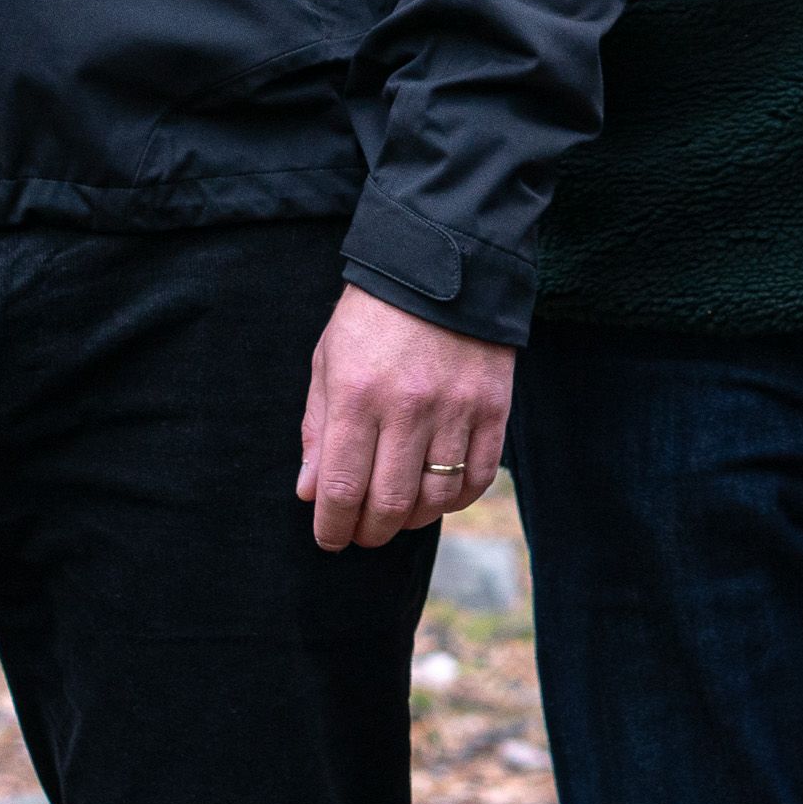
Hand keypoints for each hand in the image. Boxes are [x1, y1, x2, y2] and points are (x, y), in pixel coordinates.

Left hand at [297, 288, 514, 551]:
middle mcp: (406, 407)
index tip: (329, 538)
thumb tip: (309, 492)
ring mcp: (455, 409)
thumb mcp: (329, 361)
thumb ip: (318, 429)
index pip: (341, 487)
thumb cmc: (373, 317)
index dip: (332, 526)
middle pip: (388, 503)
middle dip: (369, 532)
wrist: (443, 265)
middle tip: (362, 533)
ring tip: (398, 514)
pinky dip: (457, 499)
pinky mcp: (493, 407)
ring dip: (412, 519)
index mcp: (357, 395)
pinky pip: (478, 477)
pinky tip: (440, 495)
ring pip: (435, 498)